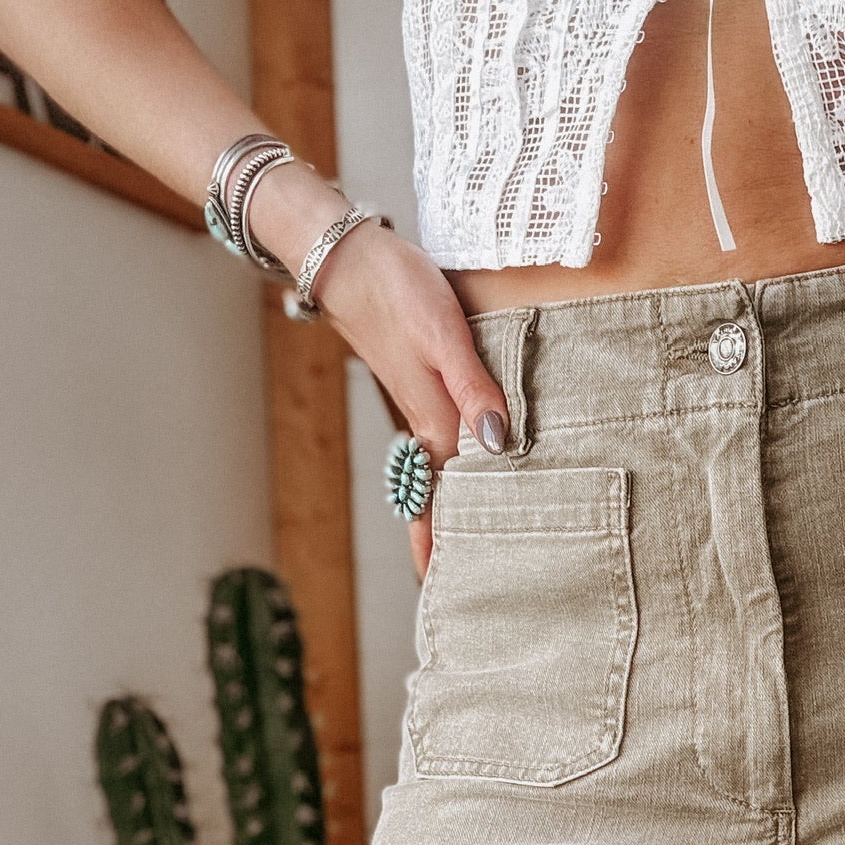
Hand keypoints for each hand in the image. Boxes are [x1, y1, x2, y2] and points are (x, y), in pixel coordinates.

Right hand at [253, 170, 507, 581]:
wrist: (345, 252)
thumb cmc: (396, 287)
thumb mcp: (444, 336)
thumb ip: (474, 390)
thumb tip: (499, 448)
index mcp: (432, 422)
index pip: (440, 501)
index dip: (438, 547)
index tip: (441, 592)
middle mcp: (424, 423)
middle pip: (436, 497)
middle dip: (442, 542)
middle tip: (456, 588)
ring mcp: (420, 404)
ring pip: (437, 473)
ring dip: (447, 509)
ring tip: (464, 545)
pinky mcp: (419, 383)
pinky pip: (437, 443)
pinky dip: (447, 470)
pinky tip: (462, 472)